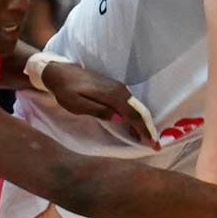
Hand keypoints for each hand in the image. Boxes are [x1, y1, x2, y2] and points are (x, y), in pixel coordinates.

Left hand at [41, 61, 160, 148]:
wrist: (60, 72)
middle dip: (149, 128)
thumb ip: (98, 110)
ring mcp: (118, 88)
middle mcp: (119, 90)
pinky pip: (131, 105)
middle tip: (156, 145)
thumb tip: (119, 119)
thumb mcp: (76, 104)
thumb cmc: (65, 90)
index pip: (133, 114)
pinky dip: (136, 117)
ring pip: (137, 108)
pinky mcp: (115, 89)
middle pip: (140, 111)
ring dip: (144, 123)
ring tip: (148, 140)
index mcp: (111, 94)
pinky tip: (135, 128)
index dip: (144, 130)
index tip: (153, 144)